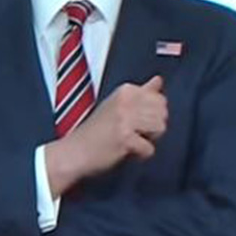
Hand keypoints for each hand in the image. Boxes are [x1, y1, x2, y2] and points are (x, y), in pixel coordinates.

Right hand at [45, 74, 166, 196]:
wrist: (73, 153)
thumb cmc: (94, 132)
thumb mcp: (116, 105)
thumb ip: (141, 92)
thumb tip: (158, 80)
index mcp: (125, 91)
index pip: (160, 99)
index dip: (151, 114)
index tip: (131, 120)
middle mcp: (125, 101)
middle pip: (162, 114)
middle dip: (152, 127)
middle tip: (130, 132)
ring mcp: (125, 119)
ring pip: (160, 129)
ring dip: (147, 140)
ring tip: (128, 141)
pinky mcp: (125, 138)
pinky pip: (149, 149)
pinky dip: (139, 155)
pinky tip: (124, 151)